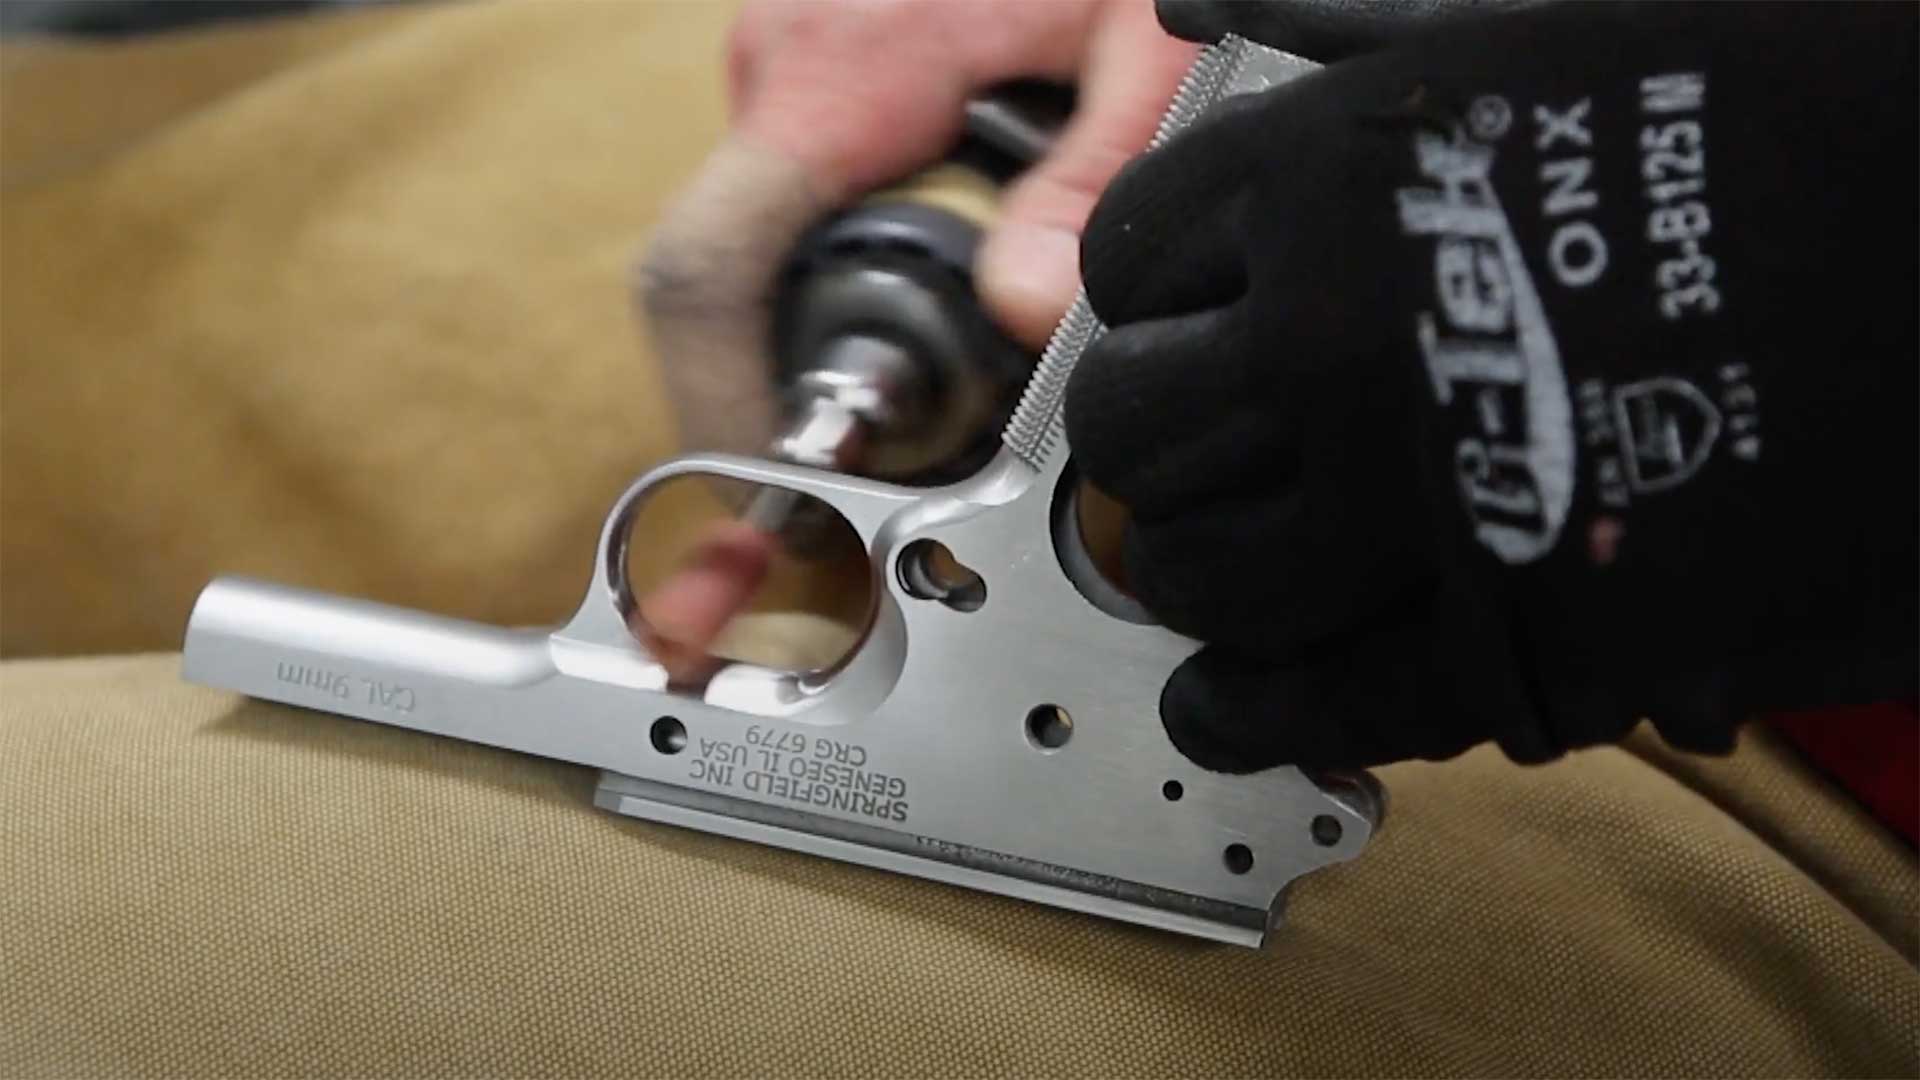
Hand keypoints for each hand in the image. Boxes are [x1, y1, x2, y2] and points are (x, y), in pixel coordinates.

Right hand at [634, 0, 1196, 679]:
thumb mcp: (1145, 44)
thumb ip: (1091, 183)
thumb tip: (1027, 316)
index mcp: (831, 80)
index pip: (702, 274)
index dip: (716, 404)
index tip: (767, 489)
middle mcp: (778, 70)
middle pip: (735, 277)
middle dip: (810, 370)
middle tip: (919, 432)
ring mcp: (786, 62)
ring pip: (777, 235)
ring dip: (859, 298)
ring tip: (983, 303)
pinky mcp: (816, 61)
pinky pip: (807, 186)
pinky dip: (870, 239)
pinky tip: (970, 226)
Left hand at [1066, 1, 1917, 770]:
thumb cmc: (1803, 98)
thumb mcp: (1555, 32)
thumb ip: (1376, 45)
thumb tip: (1201, 10)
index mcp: (1340, 164)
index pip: (1137, 253)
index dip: (1154, 297)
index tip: (1180, 318)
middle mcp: (1339, 328)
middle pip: (1138, 422)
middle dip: (1158, 441)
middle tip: (1196, 453)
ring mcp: (1411, 492)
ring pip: (1202, 568)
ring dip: (1199, 565)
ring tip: (1232, 558)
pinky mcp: (1512, 630)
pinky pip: (1319, 694)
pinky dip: (1253, 702)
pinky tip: (1230, 699)